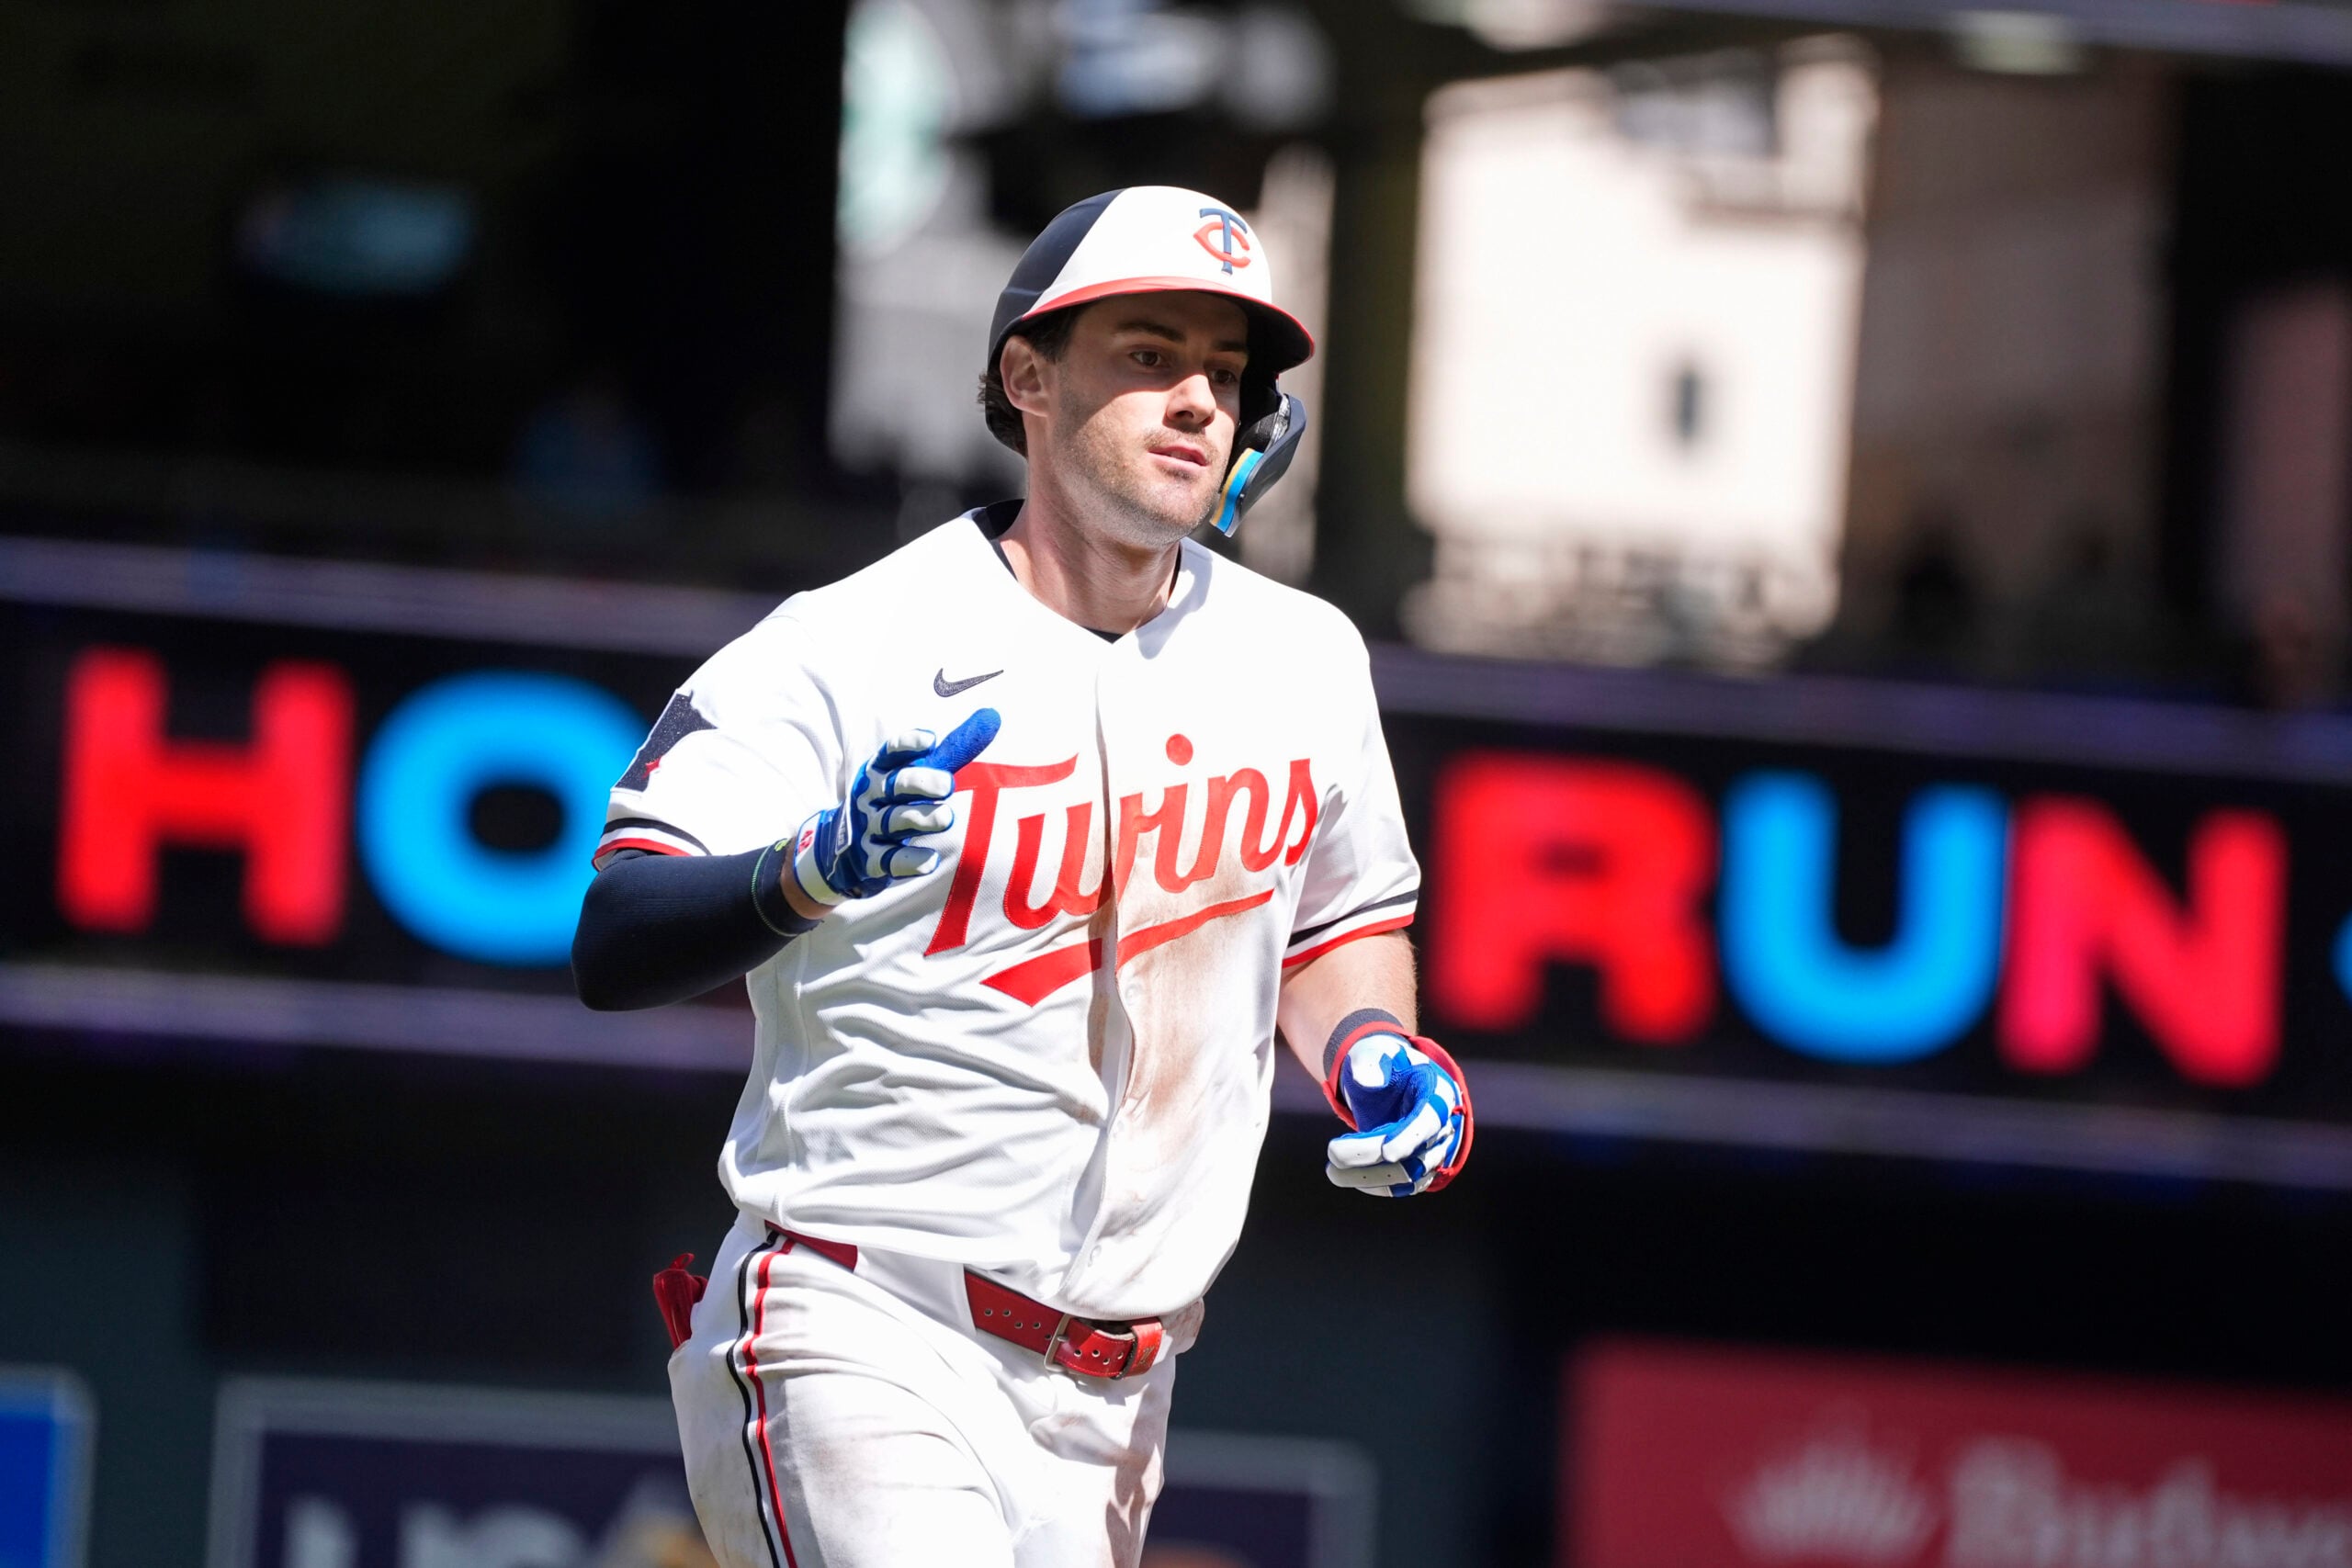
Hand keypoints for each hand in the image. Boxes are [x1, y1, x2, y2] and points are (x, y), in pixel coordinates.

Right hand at [792, 708, 1000, 905]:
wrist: (841, 848)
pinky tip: (931, 860)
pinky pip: (891, 859)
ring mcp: (870, 827)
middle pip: (896, 785)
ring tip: (947, 818)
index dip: (909, 745)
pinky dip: (910, 860)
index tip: (931, 740)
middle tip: (948, 784)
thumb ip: (953, 749)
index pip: (892, 752)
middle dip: (920, 783)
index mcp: (880, 769)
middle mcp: (872, 795)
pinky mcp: (872, 859)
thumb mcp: (914, 772)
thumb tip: (993, 716)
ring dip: (920, 818)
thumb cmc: (892, 799)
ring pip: (895, 820)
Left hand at [1325, 1034, 1469, 1196]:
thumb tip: (1366, 1080)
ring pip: (1409, 1178)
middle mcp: (1444, 1126)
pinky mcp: (1421, 1167)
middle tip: (1333, 1155)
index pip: (1430, 1120)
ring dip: (1370, 1178)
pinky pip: (1404, 1186)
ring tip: (1332, 1172)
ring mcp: (1435, 1150)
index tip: (1387, 1152)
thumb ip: (1369, 1062)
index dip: (1411, 1137)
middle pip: (1416, 1155)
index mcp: (1439, 1092)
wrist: (1388, 1077)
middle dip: (1373, 1159)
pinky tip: (1345, 1176)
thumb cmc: (1383, 1063)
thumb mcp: (1374, 1052)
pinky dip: (1375, 1185)